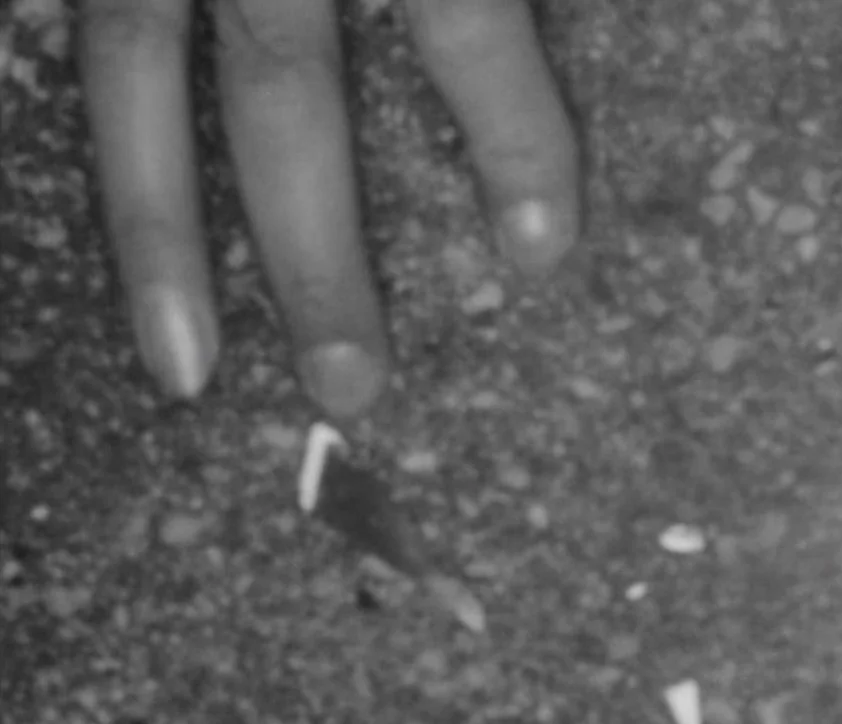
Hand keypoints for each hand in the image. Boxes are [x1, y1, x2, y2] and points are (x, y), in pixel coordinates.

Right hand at [80, 0, 580, 414]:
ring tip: (186, 370)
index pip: (462, 18)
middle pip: (282, 86)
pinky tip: (79, 237)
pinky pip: (58, 24)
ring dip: (157, 233)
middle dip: (313, 249)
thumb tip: (601, 29)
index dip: (510, 129)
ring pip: (132, 68)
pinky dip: (63, 121)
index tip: (545, 252)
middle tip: (349, 388)